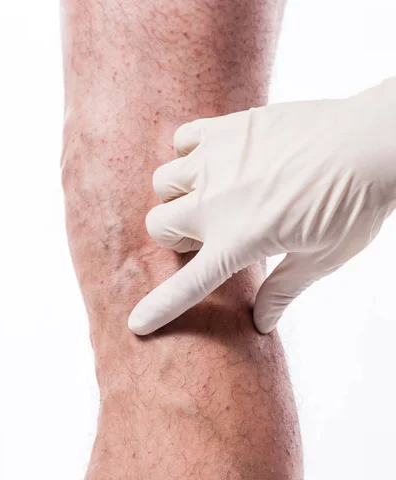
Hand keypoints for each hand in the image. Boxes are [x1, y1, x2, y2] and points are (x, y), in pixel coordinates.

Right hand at [128, 77, 395, 334]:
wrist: (369, 142)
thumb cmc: (352, 204)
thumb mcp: (320, 258)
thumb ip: (283, 291)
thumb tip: (261, 322)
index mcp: (237, 242)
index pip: (186, 286)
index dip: (159, 308)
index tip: (136, 323)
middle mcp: (216, 202)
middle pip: (158, 224)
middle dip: (174, 235)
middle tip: (205, 234)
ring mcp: (217, 160)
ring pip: (163, 180)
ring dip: (178, 194)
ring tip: (210, 194)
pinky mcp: (228, 128)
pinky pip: (183, 138)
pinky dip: (189, 152)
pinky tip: (217, 159)